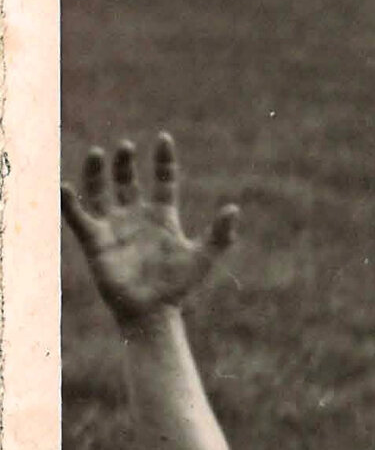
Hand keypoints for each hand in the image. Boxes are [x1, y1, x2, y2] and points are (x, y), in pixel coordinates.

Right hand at [60, 136, 239, 327]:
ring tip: (97, 153)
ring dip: (96, 171)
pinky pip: (78, 216)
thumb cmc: (178, 286)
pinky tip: (66, 186)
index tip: (164, 138)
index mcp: (162, 216)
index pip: (163, 180)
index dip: (164, 160)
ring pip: (99, 190)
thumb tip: (233, 208)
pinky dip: (70, 202)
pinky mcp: (94, 240)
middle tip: (126, 146)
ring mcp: (113, 226)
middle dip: (126, 163)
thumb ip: (219, 234)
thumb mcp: (202, 257)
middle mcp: (135, 216)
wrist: (152, 311)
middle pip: (127, 180)